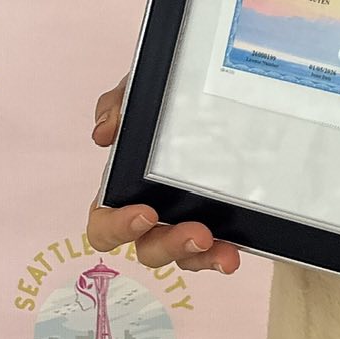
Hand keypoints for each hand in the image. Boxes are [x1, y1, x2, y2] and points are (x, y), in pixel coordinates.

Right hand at [85, 75, 240, 275]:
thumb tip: (104, 133)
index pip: (104, 223)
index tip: (146, 213)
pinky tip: (235, 251)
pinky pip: (214, 248)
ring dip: (200, 258)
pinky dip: (221, 254)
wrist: (215, 80)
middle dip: (170, 245)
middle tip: (197, 233)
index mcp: (124, 188)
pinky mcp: (216, 220)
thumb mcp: (140, 90)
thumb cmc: (166, 96)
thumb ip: (118, 104)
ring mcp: (184, 219)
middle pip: (148, 247)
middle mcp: (152, 211)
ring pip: (183, 255)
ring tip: (224, 252)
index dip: (118, 227)